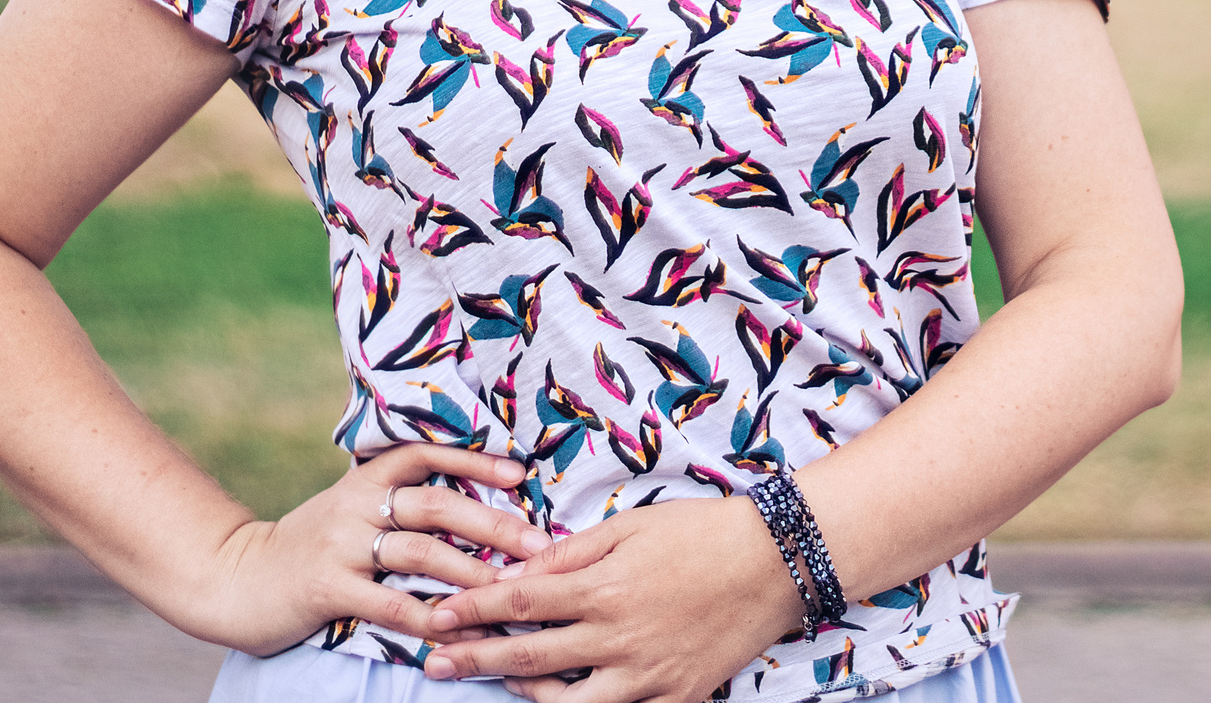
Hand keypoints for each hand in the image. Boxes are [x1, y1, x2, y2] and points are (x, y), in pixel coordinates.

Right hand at [201, 444, 549, 657]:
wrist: (236, 579)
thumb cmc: (310, 546)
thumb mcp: (350, 509)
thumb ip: (398, 503)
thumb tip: (474, 505)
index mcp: (366, 479)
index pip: (428, 454)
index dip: (475, 461)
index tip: (520, 473)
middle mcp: (356, 505)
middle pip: (436, 505)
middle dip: (494, 525)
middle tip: (538, 545)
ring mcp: (341, 546)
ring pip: (420, 553)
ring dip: (472, 573)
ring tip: (511, 590)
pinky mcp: (328, 588)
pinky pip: (389, 604)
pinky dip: (428, 617)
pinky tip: (458, 630)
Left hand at [416, 493, 806, 700]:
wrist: (777, 562)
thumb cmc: (703, 532)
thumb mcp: (632, 525)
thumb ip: (571, 552)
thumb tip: (517, 572)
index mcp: (605, 587)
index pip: (518, 602)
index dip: (471, 610)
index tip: (436, 616)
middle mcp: (618, 637)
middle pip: (528, 654)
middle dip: (473, 658)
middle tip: (433, 663)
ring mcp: (646, 676)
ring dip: (519, 692)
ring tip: (494, 682)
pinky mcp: (675, 699)